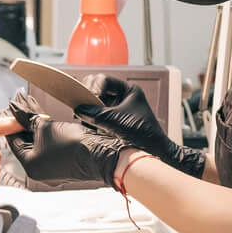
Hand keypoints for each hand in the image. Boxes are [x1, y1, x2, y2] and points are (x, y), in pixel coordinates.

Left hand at [3, 93, 133, 191]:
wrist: (103, 154)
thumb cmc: (74, 145)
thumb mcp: (46, 127)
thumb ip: (30, 119)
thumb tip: (18, 111)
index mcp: (31, 166)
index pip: (14, 141)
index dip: (12, 122)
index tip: (11, 109)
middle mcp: (41, 170)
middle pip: (27, 142)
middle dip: (25, 122)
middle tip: (22, 105)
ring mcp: (54, 168)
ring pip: (40, 143)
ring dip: (37, 125)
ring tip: (34, 107)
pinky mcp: (66, 163)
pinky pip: (52, 146)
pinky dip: (49, 133)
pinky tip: (48, 119)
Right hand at [78, 76, 207, 178]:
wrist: (154, 152)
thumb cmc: (143, 134)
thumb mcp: (117, 121)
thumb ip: (97, 114)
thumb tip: (77, 109)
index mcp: (128, 90)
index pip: (104, 81)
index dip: (93, 89)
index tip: (89, 101)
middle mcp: (121, 97)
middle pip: (96, 89)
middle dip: (88, 98)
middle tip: (81, 108)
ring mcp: (116, 109)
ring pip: (94, 102)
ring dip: (87, 109)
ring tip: (84, 118)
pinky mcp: (112, 121)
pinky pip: (96, 115)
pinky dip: (90, 119)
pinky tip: (88, 125)